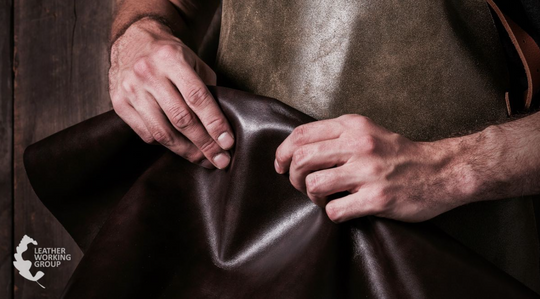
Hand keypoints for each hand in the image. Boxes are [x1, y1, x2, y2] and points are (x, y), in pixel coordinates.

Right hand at [109, 18, 233, 168]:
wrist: (131, 40)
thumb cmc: (169, 54)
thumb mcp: (193, 60)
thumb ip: (208, 87)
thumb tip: (222, 125)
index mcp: (171, 58)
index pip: (197, 97)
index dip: (215, 123)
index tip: (228, 143)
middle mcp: (148, 73)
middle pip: (181, 119)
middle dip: (205, 144)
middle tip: (221, 160)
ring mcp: (131, 89)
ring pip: (162, 132)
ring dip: (187, 151)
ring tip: (204, 159)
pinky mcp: (119, 104)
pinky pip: (146, 134)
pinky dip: (166, 145)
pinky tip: (180, 147)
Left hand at [275, 114, 474, 222]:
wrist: (441, 172)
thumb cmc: (399, 154)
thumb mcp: (367, 132)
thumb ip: (336, 135)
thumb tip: (297, 149)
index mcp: (352, 126)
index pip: (301, 134)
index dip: (282, 152)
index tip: (280, 166)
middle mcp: (358, 145)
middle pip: (301, 159)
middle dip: (292, 177)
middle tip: (300, 186)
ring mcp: (368, 172)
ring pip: (313, 185)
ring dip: (311, 197)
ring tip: (323, 198)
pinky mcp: (377, 198)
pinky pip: (335, 210)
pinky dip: (331, 213)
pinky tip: (341, 209)